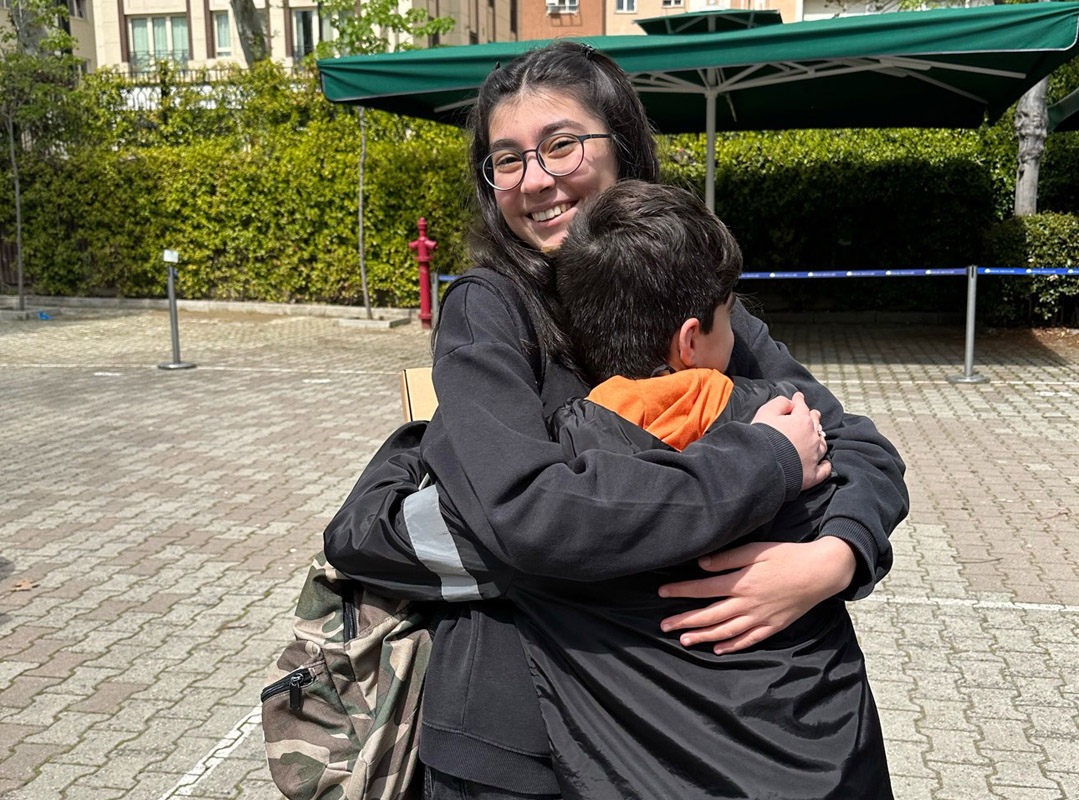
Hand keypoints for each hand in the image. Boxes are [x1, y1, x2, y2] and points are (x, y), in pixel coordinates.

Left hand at [657, 538, 855, 653]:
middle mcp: (747, 604)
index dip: (680, 591)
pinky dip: (732, 646)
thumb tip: (701, 564)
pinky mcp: (773, 626)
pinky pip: (749, 640)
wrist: (821, 572)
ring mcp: (760, 618)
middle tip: (664, 626)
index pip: (703, 588)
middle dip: (684, 621)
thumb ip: (728, 558)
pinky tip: (717, 650)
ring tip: (684, 640)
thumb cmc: (787, 556)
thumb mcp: (756, 550)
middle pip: (709, 615)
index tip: (661, 593)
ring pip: (725, 631)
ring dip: (702, 637)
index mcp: (741, 582)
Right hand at [751, 392, 829, 489]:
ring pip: (822, 445)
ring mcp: (813, 457)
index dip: (798, 400)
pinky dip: (825, 465)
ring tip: (818, 436)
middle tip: (812, 414)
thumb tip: (790, 402)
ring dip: (820, 439)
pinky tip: (825, 463)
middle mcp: (811, 438)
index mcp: (802, 421)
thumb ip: (779, 403)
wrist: (761, 465)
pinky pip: (824, 470)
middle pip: (815, 424)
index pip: (802, 406)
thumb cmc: (761, 439)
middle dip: (813, 417)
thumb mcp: (765, 413)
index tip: (798, 397)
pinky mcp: (811, 475)